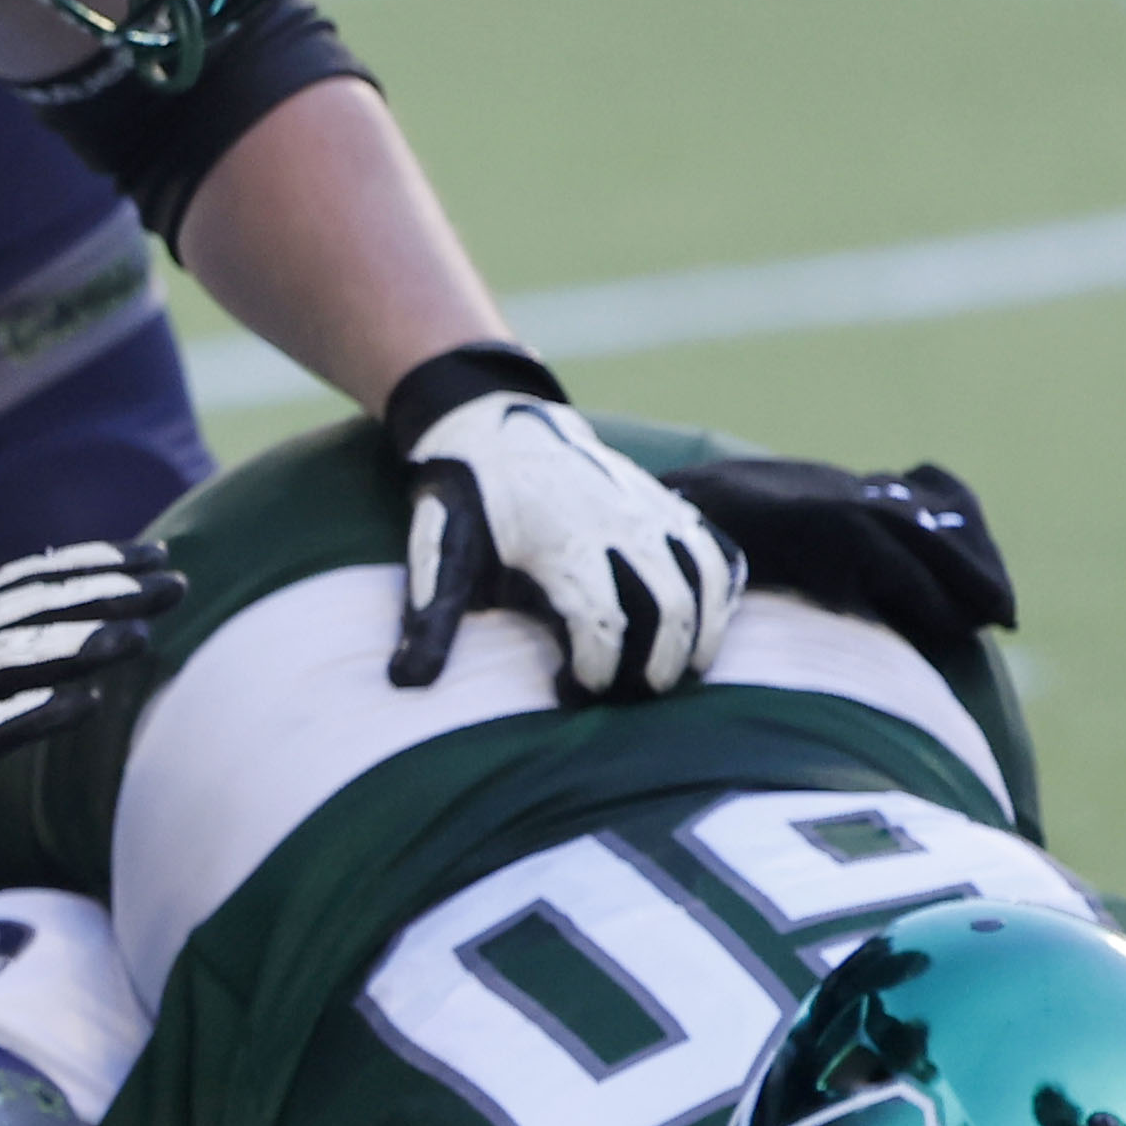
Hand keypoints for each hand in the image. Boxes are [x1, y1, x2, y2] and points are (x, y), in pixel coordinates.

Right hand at [0, 542, 183, 849]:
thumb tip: (19, 618)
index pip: (28, 584)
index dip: (91, 568)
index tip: (149, 554)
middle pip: (38, 614)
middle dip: (110, 596)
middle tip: (177, 580)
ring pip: (19, 663)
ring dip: (82, 646)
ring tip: (141, 633)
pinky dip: (38, 715)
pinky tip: (86, 706)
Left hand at [395, 389, 735, 701]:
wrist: (498, 428)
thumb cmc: (471, 502)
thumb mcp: (443, 556)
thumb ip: (431, 620)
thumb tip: (405, 683)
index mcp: (562, 543)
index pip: (601, 622)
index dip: (594, 671)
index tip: (570, 692)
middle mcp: (617, 525)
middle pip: (666, 609)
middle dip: (654, 666)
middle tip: (629, 698)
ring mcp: (651, 511)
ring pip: (701, 583)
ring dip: (698, 637)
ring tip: (675, 676)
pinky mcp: (668, 506)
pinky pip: (715, 553)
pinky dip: (720, 595)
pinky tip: (703, 627)